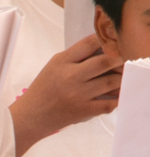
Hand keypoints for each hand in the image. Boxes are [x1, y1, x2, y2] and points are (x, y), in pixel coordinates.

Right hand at [11, 35, 121, 156]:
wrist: (30, 117)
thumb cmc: (42, 90)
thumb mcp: (53, 66)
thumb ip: (75, 57)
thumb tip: (104, 49)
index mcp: (62, 61)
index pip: (89, 44)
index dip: (106, 39)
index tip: (114, 40)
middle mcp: (71, 77)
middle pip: (105, 62)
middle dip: (120, 58)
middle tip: (125, 58)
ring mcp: (78, 95)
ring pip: (111, 82)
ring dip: (121, 78)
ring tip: (123, 75)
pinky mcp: (83, 111)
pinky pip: (108, 103)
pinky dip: (116, 98)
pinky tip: (116, 94)